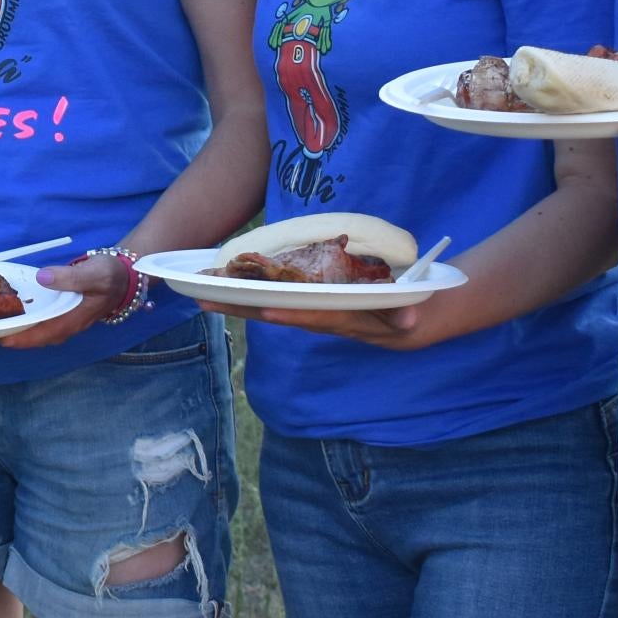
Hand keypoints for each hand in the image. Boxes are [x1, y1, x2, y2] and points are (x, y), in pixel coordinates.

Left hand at [9, 251, 124, 348]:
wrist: (127, 274)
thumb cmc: (111, 275)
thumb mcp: (95, 273)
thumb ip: (70, 277)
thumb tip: (43, 278)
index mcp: (74, 319)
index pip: (44, 334)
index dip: (22, 338)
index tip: (1, 338)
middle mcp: (69, 324)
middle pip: (39, 337)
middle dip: (16, 336)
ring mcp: (68, 319)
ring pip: (41, 330)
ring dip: (21, 330)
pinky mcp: (66, 312)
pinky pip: (45, 321)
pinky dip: (30, 319)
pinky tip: (18, 311)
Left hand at [201, 297, 427, 346]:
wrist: (406, 325)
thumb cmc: (409, 312)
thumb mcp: (412, 314)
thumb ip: (408, 315)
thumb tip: (410, 320)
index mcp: (345, 319)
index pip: (314, 317)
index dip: (292, 315)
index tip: (266, 313)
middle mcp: (323, 320)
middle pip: (278, 315)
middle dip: (243, 310)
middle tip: (205, 303)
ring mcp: (314, 315)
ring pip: (272, 310)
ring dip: (240, 305)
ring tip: (205, 298)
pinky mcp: (311, 309)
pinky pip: (278, 303)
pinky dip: (255, 298)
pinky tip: (232, 292)